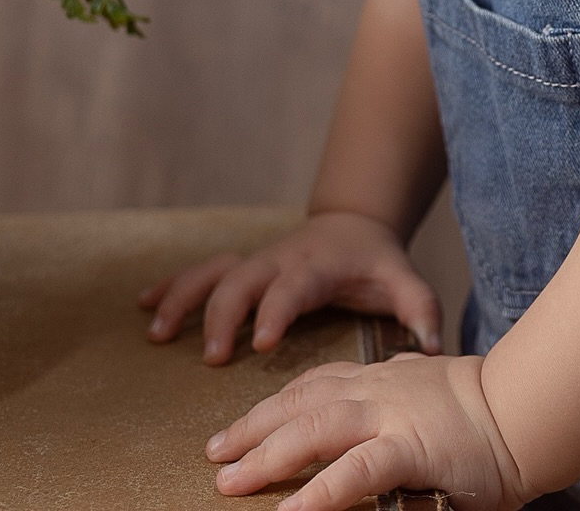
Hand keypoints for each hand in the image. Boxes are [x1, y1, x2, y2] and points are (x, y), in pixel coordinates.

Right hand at [137, 210, 441, 363]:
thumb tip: (436, 348)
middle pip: (243, 281)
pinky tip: (144, 305)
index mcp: (317, 266)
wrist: (354, 223)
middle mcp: (281, 260)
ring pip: (214, 272)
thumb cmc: (375, 261)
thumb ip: (421, 311)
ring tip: (159, 334)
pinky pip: (201, 270)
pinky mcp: (243, 264)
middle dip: (225, 315)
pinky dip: (172, 284)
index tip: (260, 342)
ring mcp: (257, 260)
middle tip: (214, 357)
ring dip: (185, 299)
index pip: (294, 287)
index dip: (276, 310)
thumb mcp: (403, 280)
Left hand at [206, 351, 530, 509]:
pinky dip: (318, 492)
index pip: (316, 383)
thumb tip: (377, 419)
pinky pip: (354, 472)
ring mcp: (391, 416)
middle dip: (252, 428)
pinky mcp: (409, 449)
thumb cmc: (487, 409)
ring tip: (229, 481)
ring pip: (314, 428)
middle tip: (213, 454)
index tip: (239, 426)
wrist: (528, 405)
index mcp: (383, 378)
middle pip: (300, 402)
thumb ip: (400, 401)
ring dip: (267, 455)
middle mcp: (378, 389)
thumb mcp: (430, 395)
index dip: (273, 405)